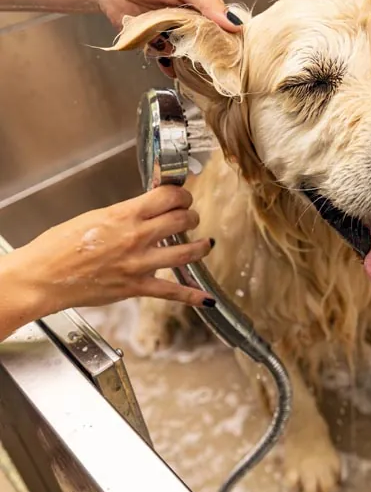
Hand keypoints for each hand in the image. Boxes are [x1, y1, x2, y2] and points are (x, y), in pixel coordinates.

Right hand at [0, 187, 215, 339]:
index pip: (168, 196)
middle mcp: (136, 237)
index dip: (181, 194)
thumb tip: (147, 209)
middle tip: (191, 217)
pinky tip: (206, 298)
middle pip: (182, 220)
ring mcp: (139, 264)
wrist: (43, 276)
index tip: (182, 196)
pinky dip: (192, 296)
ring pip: (185, 253)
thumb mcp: (95, 216)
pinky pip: (171, 292)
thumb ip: (125, 213)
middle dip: (191, 216)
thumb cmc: (59, 246)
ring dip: (200, 247)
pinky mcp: (136, 287)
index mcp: (125, 215)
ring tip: (205, 243)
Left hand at [96, 0, 241, 77]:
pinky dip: (165, 62)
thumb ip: (206, 1)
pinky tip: (165, 62)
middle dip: (206, 52)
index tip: (231, 52)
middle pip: (207, 42)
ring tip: (182, 58)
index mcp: (202, 0)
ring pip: (187, 52)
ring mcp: (171, 30)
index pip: (224, 23)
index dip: (228, 38)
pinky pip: (165, 57)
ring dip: (185, 58)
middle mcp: (190, 17)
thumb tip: (233, 23)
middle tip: (204, 59)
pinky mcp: (153, 41)